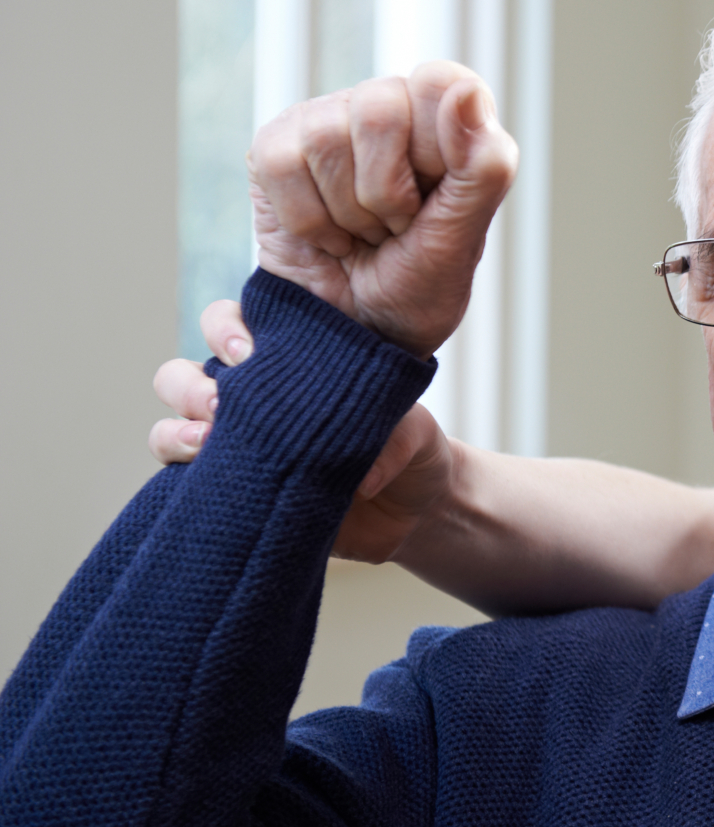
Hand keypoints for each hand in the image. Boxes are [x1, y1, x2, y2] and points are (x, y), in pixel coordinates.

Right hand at [149, 300, 460, 562]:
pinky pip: (180, 481)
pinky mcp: (236, 493)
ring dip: (176, 430)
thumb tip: (363, 476)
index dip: (226, 329)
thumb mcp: (417, 432)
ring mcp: (239, 447)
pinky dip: (179, 474)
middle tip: (223, 402)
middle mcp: (253, 401)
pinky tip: (202, 478)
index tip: (249, 351)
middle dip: (190, 383)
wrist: (416, 511)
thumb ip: (396, 439)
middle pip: (183, 374)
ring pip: (172, 425)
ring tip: (208, 442)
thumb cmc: (411, 449)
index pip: (234, 326)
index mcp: (289, 366)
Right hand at [250, 62, 516, 357]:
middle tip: (395, 227)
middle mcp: (388, 105)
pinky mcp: (276, 147)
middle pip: (379, 111)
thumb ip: (483, 166)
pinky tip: (326, 235)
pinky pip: (281, 162)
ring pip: (325, 138)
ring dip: (347, 213)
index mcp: (447, 117)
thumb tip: (466, 90)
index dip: (436, 149)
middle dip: (387, 195)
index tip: (434, 198)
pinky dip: (307, 220)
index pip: (439, 82)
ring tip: (362, 233)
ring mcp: (327, 121)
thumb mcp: (464, 237)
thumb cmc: (420, 285)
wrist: (356, 334)